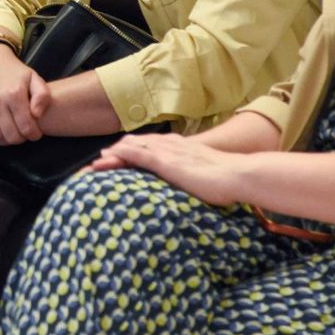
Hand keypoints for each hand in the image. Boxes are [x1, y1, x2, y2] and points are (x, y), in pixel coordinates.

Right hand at [0, 42, 50, 145]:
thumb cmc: (14, 71)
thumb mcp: (34, 77)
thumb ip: (42, 96)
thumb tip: (37, 115)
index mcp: (15, 94)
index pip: (26, 127)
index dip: (34, 135)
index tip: (35, 133)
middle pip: (11, 135)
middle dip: (20, 138)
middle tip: (23, 133)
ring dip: (4, 140)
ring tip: (9, 134)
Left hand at [98, 132, 243, 206]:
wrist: (239, 174)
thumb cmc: (229, 180)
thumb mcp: (208, 176)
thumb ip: (198, 178)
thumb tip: (199, 189)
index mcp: (181, 148)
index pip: (151, 146)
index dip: (132, 150)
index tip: (117, 157)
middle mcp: (172, 146)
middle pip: (137, 145)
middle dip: (116, 152)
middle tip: (99, 162)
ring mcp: (168, 153)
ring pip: (132, 148)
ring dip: (112, 155)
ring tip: (95, 164)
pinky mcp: (166, 162)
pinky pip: (137, 156)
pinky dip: (119, 156)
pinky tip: (106, 159)